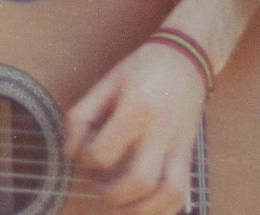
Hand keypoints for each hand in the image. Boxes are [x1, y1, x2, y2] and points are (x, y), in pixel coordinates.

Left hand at [63, 43, 206, 214]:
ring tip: (118, 206)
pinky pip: (182, 192)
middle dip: (112, 196)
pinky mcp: (188, 155)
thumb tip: (70, 154)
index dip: (85, 160)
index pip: (104, 153)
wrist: (185, 59)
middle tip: (97, 187)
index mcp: (136, 109)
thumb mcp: (105, 83)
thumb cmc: (141, 69)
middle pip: (139, 181)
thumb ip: (81, 116)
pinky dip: (163, 209)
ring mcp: (179, 146)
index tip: (82, 155)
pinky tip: (142, 208)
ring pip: (169, 194)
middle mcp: (161, 132)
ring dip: (140, 210)